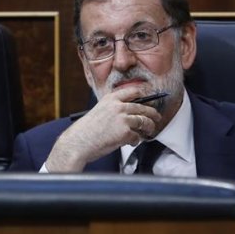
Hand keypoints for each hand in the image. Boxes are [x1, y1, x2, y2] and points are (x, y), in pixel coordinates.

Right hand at [45, 87, 161, 171]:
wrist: (78, 142)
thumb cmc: (85, 131)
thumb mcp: (99, 112)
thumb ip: (113, 109)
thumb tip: (129, 113)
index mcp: (110, 99)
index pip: (133, 91)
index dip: (144, 94)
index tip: (150, 98)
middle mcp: (118, 106)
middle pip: (143, 107)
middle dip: (152, 113)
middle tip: (156, 117)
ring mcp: (123, 118)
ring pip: (144, 121)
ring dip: (149, 127)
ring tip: (149, 131)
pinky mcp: (125, 132)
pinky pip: (137, 136)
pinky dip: (136, 140)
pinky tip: (131, 142)